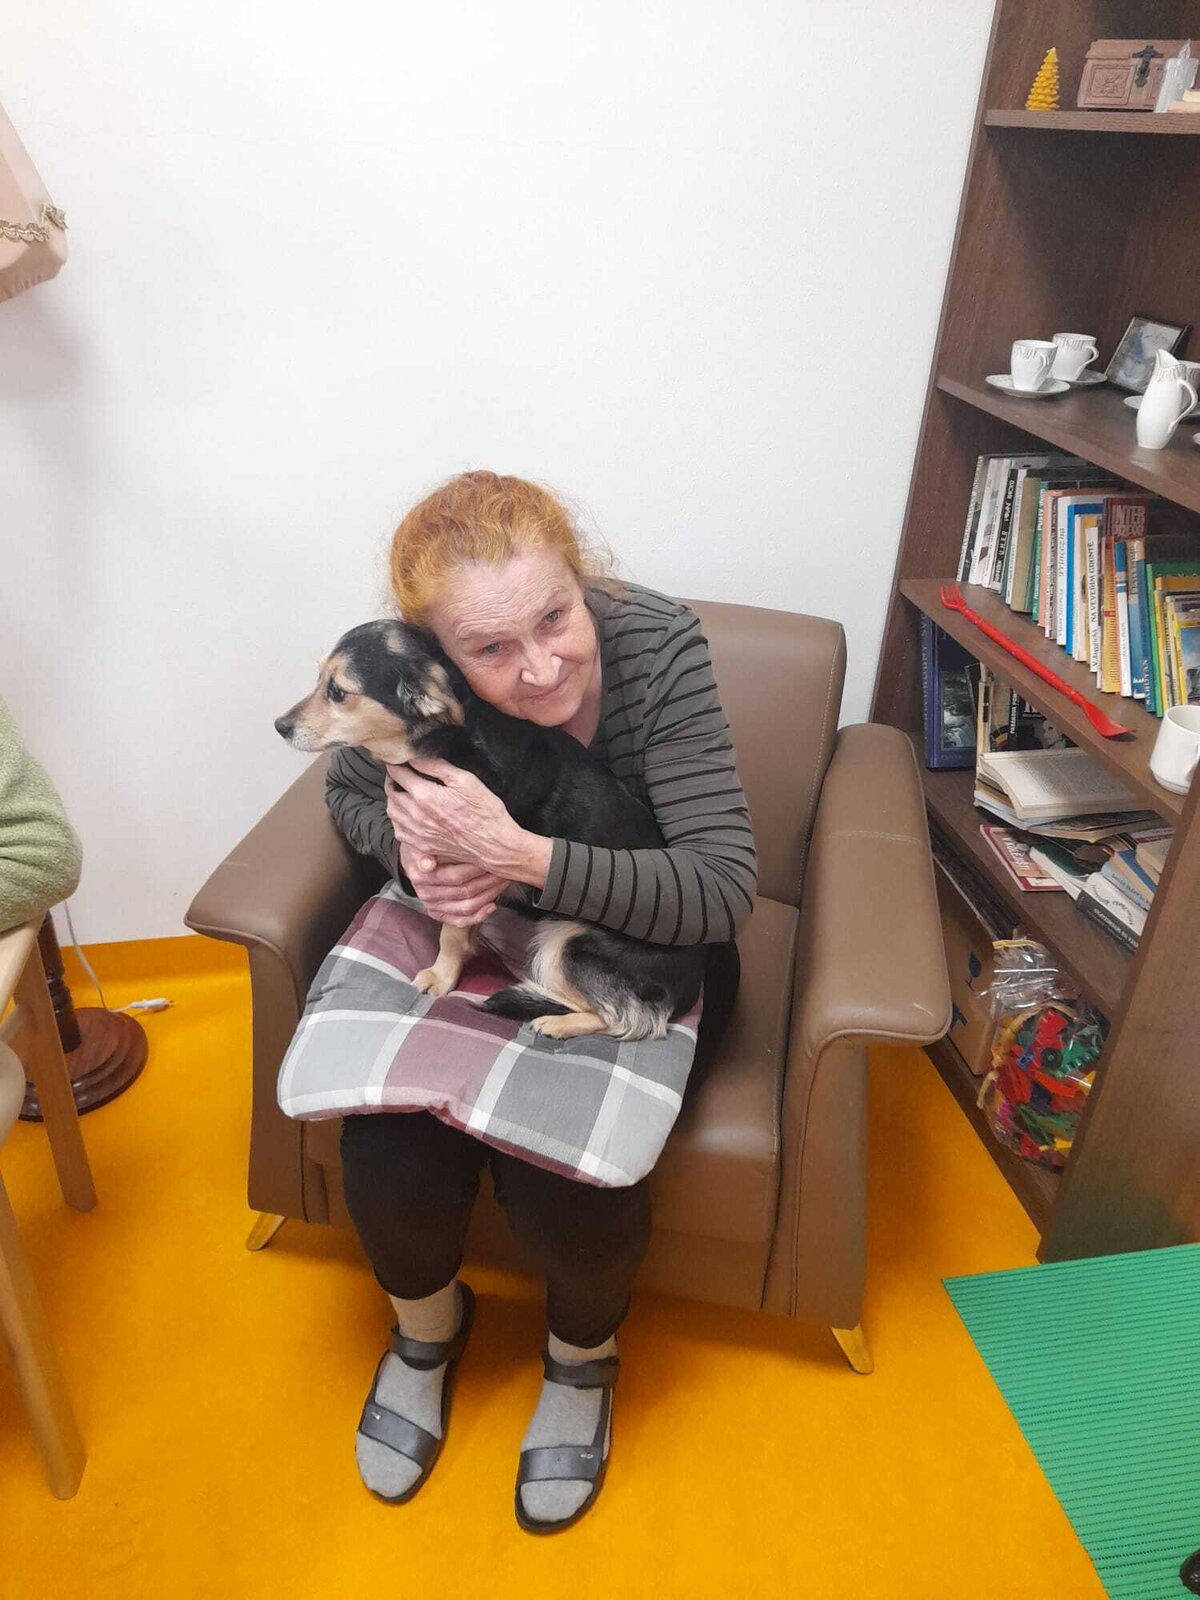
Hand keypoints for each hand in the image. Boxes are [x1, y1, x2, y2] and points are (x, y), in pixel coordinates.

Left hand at [385, 756, 549, 884]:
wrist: (494, 845)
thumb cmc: (485, 812)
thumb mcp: (465, 780)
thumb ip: (437, 766)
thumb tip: (416, 756)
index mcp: (424, 796)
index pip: (398, 773)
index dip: (396, 762)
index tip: (398, 757)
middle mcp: (415, 815)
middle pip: (391, 792)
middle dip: (392, 778)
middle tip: (399, 771)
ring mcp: (417, 833)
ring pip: (392, 811)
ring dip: (392, 798)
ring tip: (400, 790)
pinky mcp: (422, 846)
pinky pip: (399, 831)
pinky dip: (397, 819)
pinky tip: (406, 814)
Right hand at [398, 840, 507, 927]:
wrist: (415, 860)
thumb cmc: (425, 847)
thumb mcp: (423, 843)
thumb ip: (426, 852)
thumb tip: (427, 864)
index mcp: (422, 877)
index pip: (455, 877)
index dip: (476, 870)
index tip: (492, 860)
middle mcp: (426, 895)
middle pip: (464, 892)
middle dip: (488, 880)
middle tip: (503, 870)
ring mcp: (433, 906)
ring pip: (467, 907)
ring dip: (489, 895)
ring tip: (503, 882)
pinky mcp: (439, 915)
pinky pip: (462, 921)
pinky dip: (480, 915)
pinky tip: (492, 904)